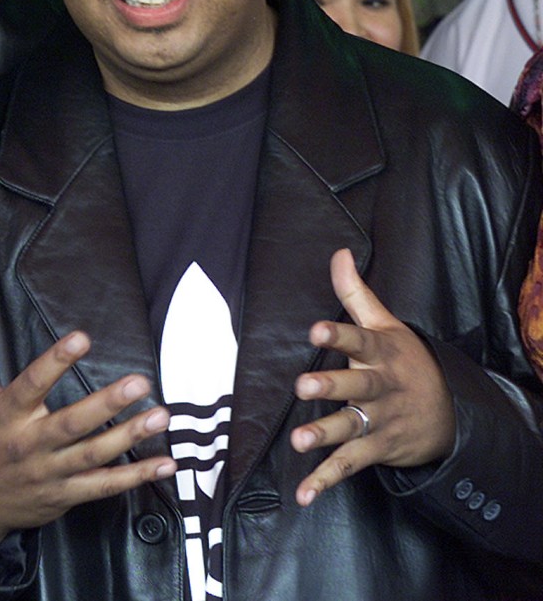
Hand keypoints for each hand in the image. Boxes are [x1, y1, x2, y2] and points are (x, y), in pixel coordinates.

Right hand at [0, 310, 175, 579]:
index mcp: (6, 415)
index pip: (31, 385)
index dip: (55, 361)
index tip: (81, 338)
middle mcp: (29, 445)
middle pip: (72, 423)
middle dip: (107, 403)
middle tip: (138, 382)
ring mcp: (50, 472)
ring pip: (94, 454)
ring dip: (129, 435)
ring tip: (160, 415)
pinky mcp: (67, 494)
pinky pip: (105, 486)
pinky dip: (137, 477)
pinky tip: (165, 464)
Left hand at [290, 248, 454, 505]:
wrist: (449, 412)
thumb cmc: (404, 361)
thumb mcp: (386, 325)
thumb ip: (356, 293)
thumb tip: (338, 252)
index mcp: (381, 354)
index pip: (358, 341)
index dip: (337, 337)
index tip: (316, 331)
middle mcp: (381, 388)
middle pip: (356, 387)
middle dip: (332, 387)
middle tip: (303, 386)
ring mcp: (380, 421)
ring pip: (351, 428)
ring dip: (325, 435)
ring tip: (299, 441)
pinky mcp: (376, 449)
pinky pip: (348, 466)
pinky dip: (325, 481)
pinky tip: (303, 495)